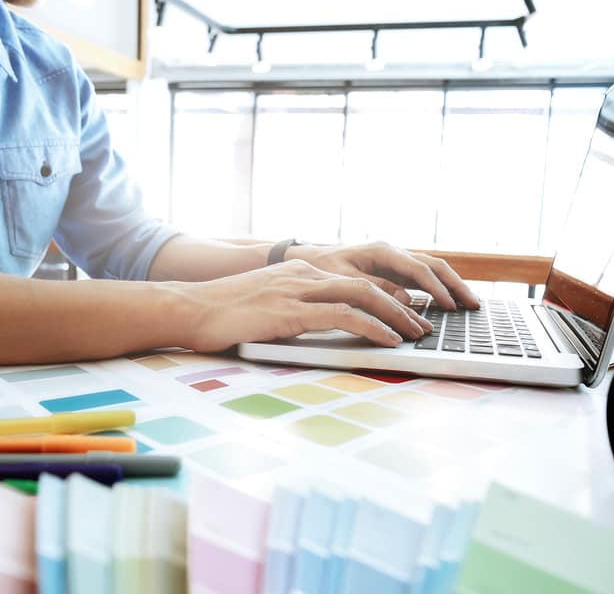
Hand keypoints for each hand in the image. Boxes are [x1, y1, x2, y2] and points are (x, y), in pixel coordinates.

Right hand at [177, 260, 433, 351]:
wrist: (188, 309)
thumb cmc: (222, 313)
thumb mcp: (267, 305)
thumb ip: (296, 309)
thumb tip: (322, 326)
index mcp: (301, 273)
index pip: (357, 280)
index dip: (389, 296)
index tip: (410, 313)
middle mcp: (305, 275)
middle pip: (370, 284)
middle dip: (404, 305)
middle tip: (424, 325)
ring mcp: (298, 290)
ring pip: (364, 296)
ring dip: (397, 316)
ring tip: (416, 335)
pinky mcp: (291, 311)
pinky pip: (343, 316)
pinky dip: (372, 327)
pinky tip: (389, 340)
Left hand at [285, 241, 479, 309]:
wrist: (307, 259)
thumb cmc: (322, 267)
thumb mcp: (344, 279)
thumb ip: (374, 288)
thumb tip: (406, 300)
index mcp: (383, 251)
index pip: (418, 269)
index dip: (436, 288)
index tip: (450, 305)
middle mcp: (393, 253)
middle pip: (434, 266)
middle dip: (455, 285)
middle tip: (474, 305)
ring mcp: (396, 261)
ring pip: (432, 271)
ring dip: (451, 287)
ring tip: (469, 305)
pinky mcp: (394, 272)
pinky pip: (422, 279)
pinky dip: (438, 290)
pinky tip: (449, 304)